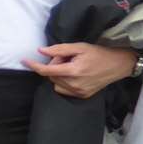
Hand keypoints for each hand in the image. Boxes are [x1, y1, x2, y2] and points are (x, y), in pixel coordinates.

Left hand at [23, 43, 138, 98]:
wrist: (118, 65)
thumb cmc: (98, 53)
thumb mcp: (79, 47)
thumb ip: (59, 50)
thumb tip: (41, 51)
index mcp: (73, 71)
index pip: (47, 70)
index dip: (34, 65)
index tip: (24, 61)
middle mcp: (75, 84)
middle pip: (51, 76)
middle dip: (53, 65)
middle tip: (66, 58)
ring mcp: (79, 92)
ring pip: (55, 84)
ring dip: (58, 74)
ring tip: (72, 66)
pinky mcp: (82, 96)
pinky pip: (63, 90)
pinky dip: (63, 82)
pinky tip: (74, 75)